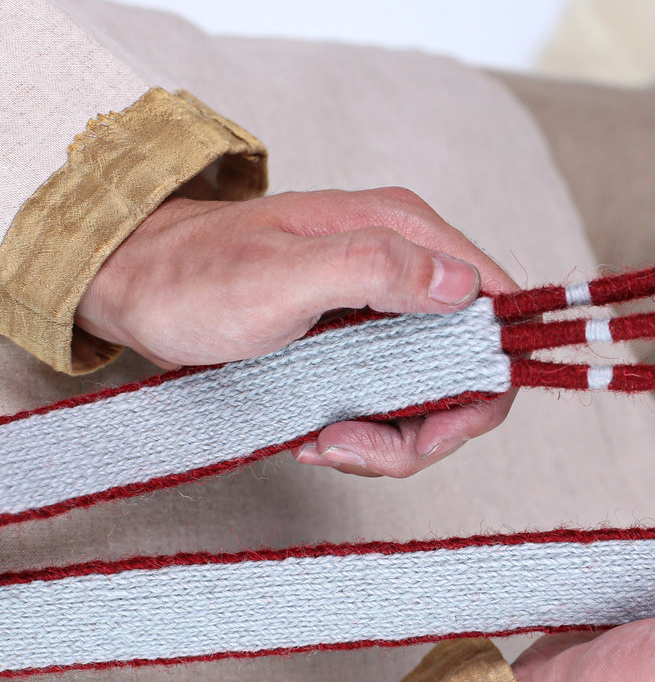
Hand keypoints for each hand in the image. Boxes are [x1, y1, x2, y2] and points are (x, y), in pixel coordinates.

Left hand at [76, 187, 520, 476]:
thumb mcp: (282, 275)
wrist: (132, 287)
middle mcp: (409, 265)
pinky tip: (318, 433)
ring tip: (325, 441)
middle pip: (473, 365)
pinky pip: (398, 402)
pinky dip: (367, 434)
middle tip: (357, 448)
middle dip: (429, 426)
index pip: (495, 309)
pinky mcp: (364, 343)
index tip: (430, 430)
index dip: (482, 381)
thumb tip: (461, 284)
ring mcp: (388, 308)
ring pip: (438, 394)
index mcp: (405, 233)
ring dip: (391, 439)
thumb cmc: (193, 276)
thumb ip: (375, 268)